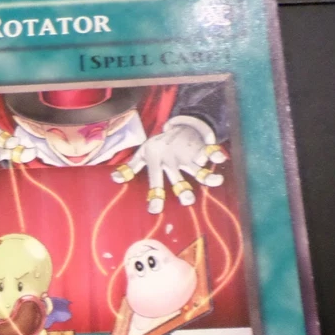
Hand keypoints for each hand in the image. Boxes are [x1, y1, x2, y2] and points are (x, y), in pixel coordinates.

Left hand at [110, 115, 227, 213]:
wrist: (177, 125)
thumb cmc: (159, 144)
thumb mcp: (143, 153)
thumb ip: (131, 167)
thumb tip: (113, 178)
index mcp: (157, 162)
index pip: (155, 181)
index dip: (155, 195)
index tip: (155, 210)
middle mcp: (172, 160)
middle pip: (177, 177)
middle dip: (182, 188)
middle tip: (187, 200)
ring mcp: (187, 154)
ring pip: (196, 167)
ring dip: (205, 174)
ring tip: (216, 181)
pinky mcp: (200, 147)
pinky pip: (210, 150)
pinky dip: (216, 153)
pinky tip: (221, 158)